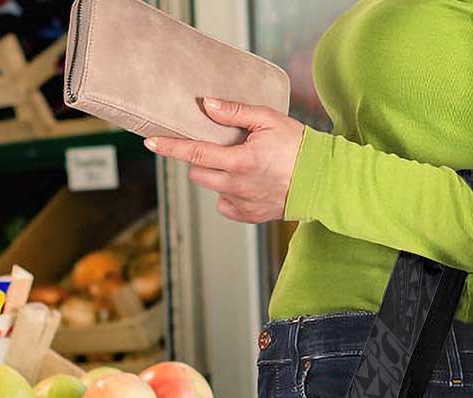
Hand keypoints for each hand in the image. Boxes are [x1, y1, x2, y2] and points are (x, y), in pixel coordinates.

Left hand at [144, 97, 304, 222]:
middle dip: (200, 159)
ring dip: (216, 175)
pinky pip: (225, 204)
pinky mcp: (249, 216)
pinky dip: (229, 193)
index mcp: (240, 161)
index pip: (195, 153)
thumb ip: (234, 112)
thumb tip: (206, 105)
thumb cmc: (298, 146)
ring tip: (239, 164)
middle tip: (218, 147)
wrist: (322, 181)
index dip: (170, 147)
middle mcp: (237, 186)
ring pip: (212, 188)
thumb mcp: (268, 119)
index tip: (151, 143)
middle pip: (198, 173)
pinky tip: (246, 183)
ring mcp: (242, 204)